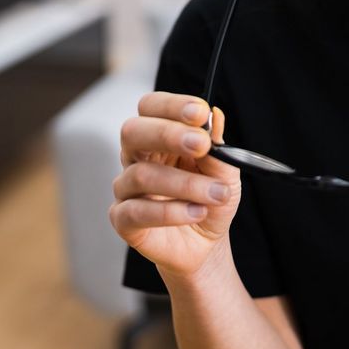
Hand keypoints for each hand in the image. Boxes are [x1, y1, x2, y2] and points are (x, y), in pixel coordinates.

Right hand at [110, 92, 241, 279]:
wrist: (206, 243)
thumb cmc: (211, 199)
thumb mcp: (225, 172)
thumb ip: (218, 148)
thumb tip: (215, 115)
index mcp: (159, 137)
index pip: (151, 107)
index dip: (171, 106)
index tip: (200, 112)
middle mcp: (136, 157)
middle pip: (132, 131)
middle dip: (167, 134)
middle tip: (201, 144)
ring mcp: (126, 188)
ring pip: (142, 175)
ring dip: (186, 184)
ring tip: (217, 194)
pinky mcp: (122, 219)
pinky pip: (137, 211)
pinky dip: (172, 212)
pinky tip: (197, 213)